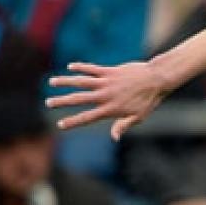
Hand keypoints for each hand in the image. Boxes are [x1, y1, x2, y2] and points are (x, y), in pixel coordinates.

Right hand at [47, 61, 169, 139]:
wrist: (157, 79)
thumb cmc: (149, 100)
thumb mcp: (138, 117)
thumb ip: (123, 125)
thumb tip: (114, 138)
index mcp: (111, 109)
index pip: (87, 117)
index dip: (73, 121)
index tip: (60, 125)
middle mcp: (105, 96)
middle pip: (78, 99)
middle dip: (62, 101)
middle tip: (48, 103)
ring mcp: (106, 82)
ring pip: (81, 82)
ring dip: (65, 82)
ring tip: (52, 82)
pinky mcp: (109, 71)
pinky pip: (91, 68)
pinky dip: (80, 67)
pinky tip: (70, 66)